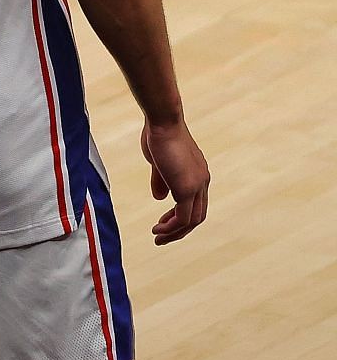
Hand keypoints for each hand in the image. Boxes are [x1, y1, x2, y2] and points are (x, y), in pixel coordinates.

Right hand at [142, 119, 207, 243]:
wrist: (163, 121)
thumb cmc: (158, 135)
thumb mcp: (159, 162)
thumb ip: (161, 180)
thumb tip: (160, 198)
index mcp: (198, 175)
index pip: (194, 203)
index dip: (179, 216)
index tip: (163, 221)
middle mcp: (202, 182)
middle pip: (197, 216)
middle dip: (179, 229)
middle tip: (161, 235)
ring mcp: (196, 186)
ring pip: (192, 220)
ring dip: (175, 232)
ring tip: (158, 238)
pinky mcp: (186, 189)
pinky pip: (183, 218)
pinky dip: (171, 227)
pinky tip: (157, 229)